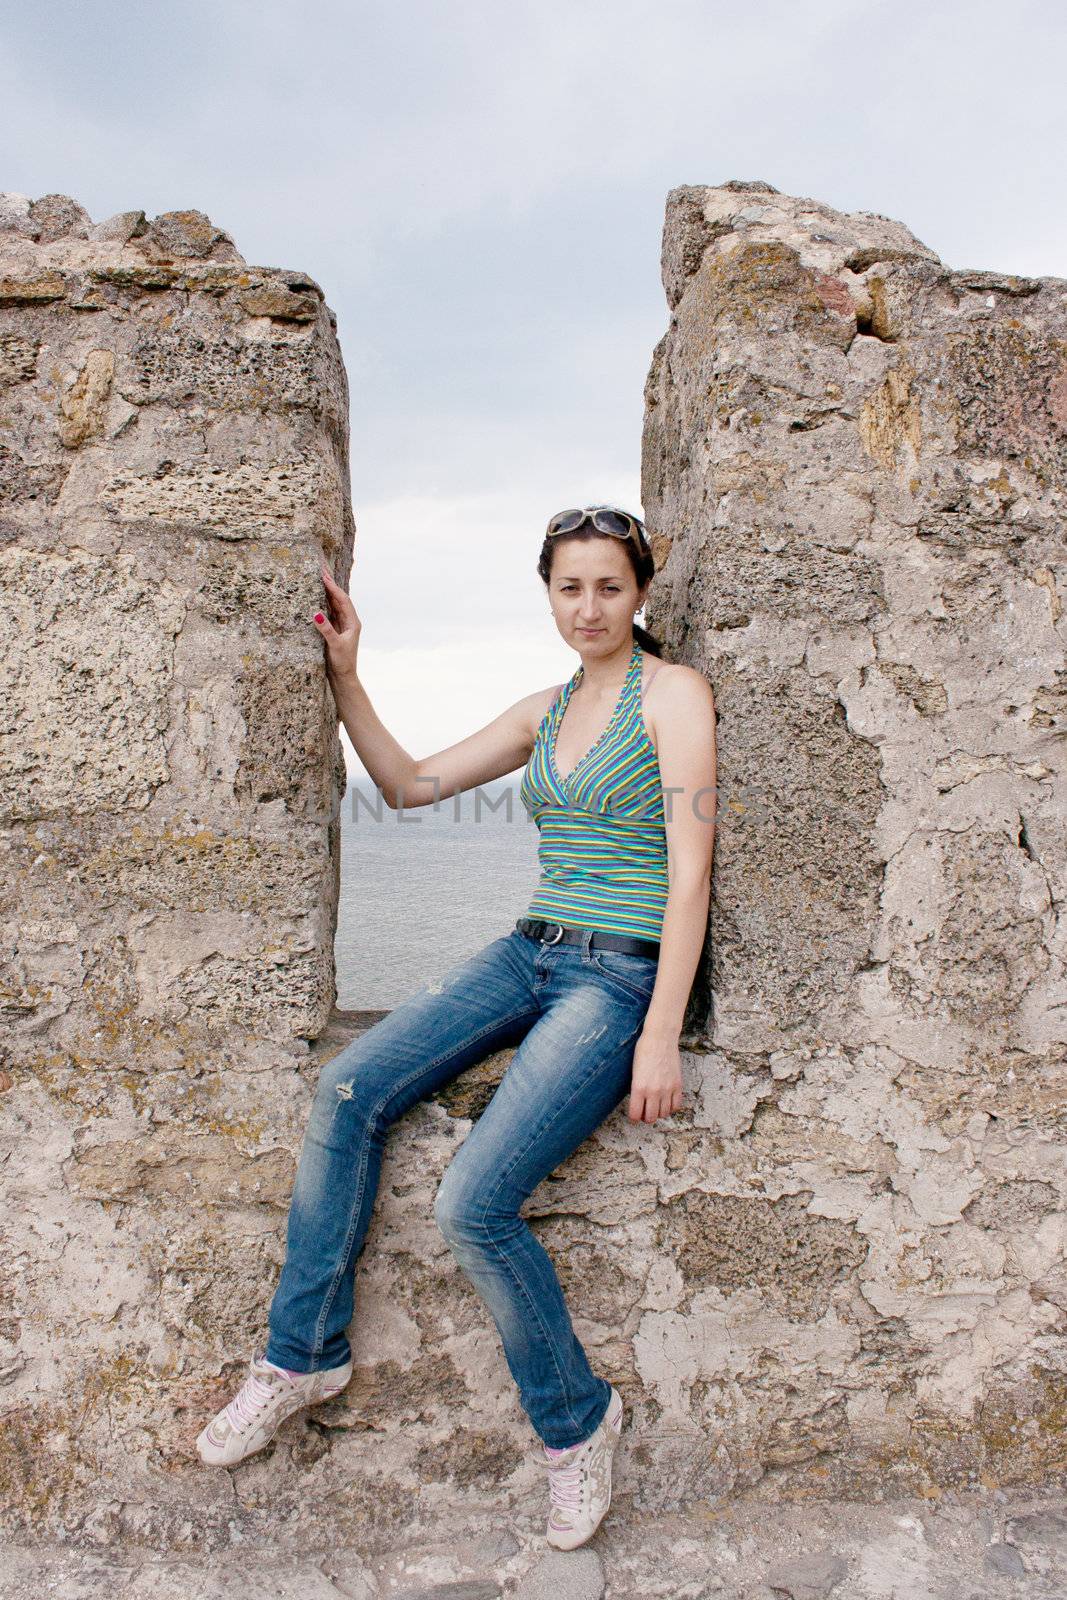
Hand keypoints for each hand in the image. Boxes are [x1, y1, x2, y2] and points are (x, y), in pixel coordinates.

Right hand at [313, 561, 360, 681]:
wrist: (343, 677)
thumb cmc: (342, 662)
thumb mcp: (334, 645)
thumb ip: (326, 629)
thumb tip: (316, 613)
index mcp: (353, 622)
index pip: (343, 600)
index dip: (333, 587)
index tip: (324, 575)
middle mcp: (348, 621)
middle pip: (339, 598)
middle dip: (330, 584)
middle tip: (321, 568)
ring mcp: (341, 625)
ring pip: (334, 604)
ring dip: (326, 591)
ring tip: (318, 577)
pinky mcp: (334, 630)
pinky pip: (329, 612)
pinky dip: (323, 602)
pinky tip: (316, 595)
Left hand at [627, 1031, 683, 1122]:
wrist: (660, 1038)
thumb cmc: (643, 1051)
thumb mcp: (634, 1071)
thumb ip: (636, 1089)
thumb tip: (639, 1104)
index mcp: (638, 1087)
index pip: (635, 1114)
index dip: (633, 1118)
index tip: (634, 1116)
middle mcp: (653, 1091)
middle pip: (650, 1118)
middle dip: (646, 1117)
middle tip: (644, 1112)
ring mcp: (667, 1089)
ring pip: (664, 1114)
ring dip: (658, 1113)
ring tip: (655, 1106)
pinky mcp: (677, 1085)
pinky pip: (676, 1106)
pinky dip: (671, 1107)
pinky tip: (666, 1102)